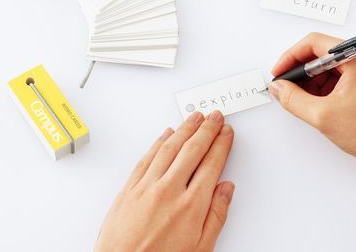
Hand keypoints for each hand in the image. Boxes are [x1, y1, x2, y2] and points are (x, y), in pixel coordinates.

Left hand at [94, 110, 234, 251]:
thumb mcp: (200, 249)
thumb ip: (216, 216)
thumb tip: (226, 189)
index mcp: (192, 205)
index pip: (212, 164)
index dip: (221, 144)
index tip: (227, 133)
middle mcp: (169, 190)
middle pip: (193, 149)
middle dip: (207, 129)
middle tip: (215, 117)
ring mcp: (147, 187)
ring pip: (169, 147)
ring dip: (185, 128)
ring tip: (194, 117)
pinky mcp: (129, 189)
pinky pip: (146, 157)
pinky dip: (158, 142)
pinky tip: (166, 134)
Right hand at [270, 32, 355, 250]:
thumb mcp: (321, 115)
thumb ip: (292, 98)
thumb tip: (279, 87)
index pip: (314, 43)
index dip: (291, 57)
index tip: (280, 72)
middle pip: (323, 51)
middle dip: (302, 71)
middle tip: (289, 88)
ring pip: (331, 62)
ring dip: (314, 79)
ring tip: (307, 100)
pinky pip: (343, 71)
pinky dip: (327, 84)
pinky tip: (321, 101)